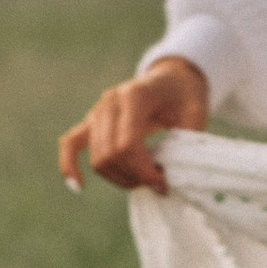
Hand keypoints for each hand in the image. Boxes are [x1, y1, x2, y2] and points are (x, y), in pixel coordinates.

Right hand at [60, 52, 210, 193]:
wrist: (172, 80)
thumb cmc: (186, 97)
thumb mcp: (196, 114)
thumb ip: (186, 142)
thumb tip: (172, 175)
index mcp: (135, 95)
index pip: (127, 144)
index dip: (144, 171)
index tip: (163, 184)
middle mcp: (110, 102)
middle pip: (110, 154)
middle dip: (133, 177)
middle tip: (157, 184)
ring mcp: (98, 111)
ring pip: (98, 158)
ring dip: (119, 179)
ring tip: (142, 181)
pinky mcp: (92, 122)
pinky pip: (71, 144)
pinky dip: (70, 165)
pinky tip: (77, 186)